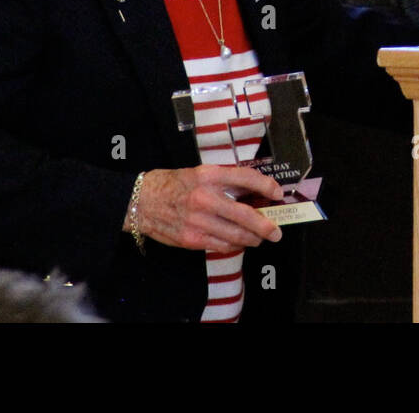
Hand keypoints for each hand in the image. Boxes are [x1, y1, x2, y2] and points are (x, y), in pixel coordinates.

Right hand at [127, 165, 283, 252]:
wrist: (141, 201)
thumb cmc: (172, 184)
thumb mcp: (200, 173)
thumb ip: (225, 181)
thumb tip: (254, 191)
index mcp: (208, 175)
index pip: (246, 178)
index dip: (267, 186)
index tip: (277, 193)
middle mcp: (204, 198)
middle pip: (245, 215)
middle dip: (266, 226)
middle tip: (276, 232)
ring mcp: (198, 221)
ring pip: (236, 235)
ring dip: (253, 239)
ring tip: (259, 238)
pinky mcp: (191, 239)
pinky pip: (221, 246)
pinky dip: (234, 245)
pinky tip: (238, 242)